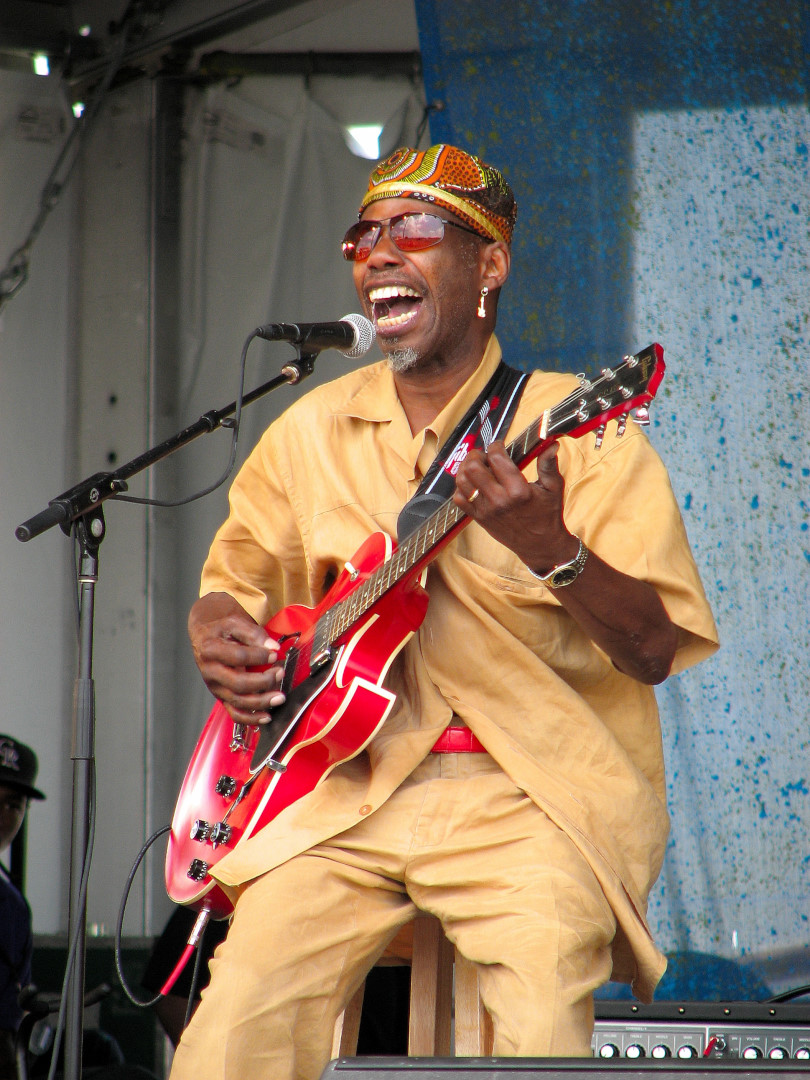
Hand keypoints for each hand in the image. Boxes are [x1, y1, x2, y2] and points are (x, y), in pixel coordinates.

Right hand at [188, 592, 285, 722]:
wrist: (205, 634)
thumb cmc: (221, 629)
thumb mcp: (235, 622)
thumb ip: (254, 634)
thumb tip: (273, 647)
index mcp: (211, 650)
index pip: (238, 656)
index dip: (259, 657)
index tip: (275, 654)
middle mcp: (211, 671)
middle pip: (238, 683)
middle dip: (263, 682)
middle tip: (280, 673)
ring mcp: (215, 687)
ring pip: (238, 701)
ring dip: (262, 702)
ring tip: (279, 696)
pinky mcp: (221, 696)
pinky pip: (234, 713)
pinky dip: (251, 719)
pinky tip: (267, 716)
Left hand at [452, 441, 577, 571]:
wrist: (540, 545)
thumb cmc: (547, 516)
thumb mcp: (553, 488)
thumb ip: (548, 464)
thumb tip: (550, 444)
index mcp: (518, 491)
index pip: (496, 458)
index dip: (495, 446)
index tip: (499, 446)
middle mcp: (499, 500)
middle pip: (472, 467)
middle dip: (476, 455)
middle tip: (485, 456)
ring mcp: (485, 510)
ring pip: (462, 481)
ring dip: (466, 469)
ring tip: (477, 467)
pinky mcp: (478, 518)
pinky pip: (459, 498)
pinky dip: (461, 487)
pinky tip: (473, 483)